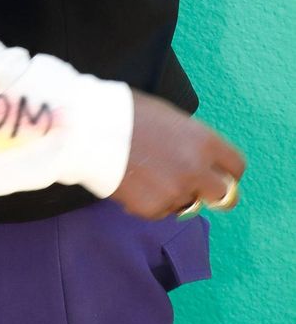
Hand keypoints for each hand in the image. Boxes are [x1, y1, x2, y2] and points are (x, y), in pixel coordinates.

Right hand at [111, 92, 245, 219]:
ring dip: (176, 194)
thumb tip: (200, 158)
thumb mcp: (169, 117)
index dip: (227, 171)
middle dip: (214, 193)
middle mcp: (196, 169)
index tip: (219, 173)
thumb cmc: (125, 113)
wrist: (87, 129)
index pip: (236, 167)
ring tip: (148, 174)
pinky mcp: (153, 209)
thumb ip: (191, 140)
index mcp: (204, 141)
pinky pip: (161, 210)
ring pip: (188, 204)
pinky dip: (150, 201)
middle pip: (224, 196)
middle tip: (198, 188)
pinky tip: (133, 182)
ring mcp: (175, 191)